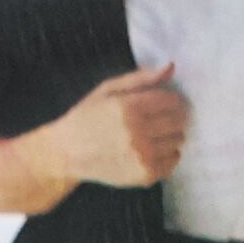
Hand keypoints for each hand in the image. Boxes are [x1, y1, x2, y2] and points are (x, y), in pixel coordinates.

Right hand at [11, 60, 186, 200]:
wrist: (66, 154)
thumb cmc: (87, 117)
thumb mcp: (107, 89)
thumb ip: (141, 78)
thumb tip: (171, 67)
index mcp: (128, 107)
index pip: (171, 101)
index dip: (169, 100)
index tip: (160, 104)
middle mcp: (136, 132)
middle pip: (177, 121)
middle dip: (171, 117)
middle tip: (156, 120)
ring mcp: (141, 156)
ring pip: (177, 141)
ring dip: (169, 136)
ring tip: (151, 135)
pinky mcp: (142, 175)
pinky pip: (172, 162)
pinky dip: (168, 156)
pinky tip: (152, 150)